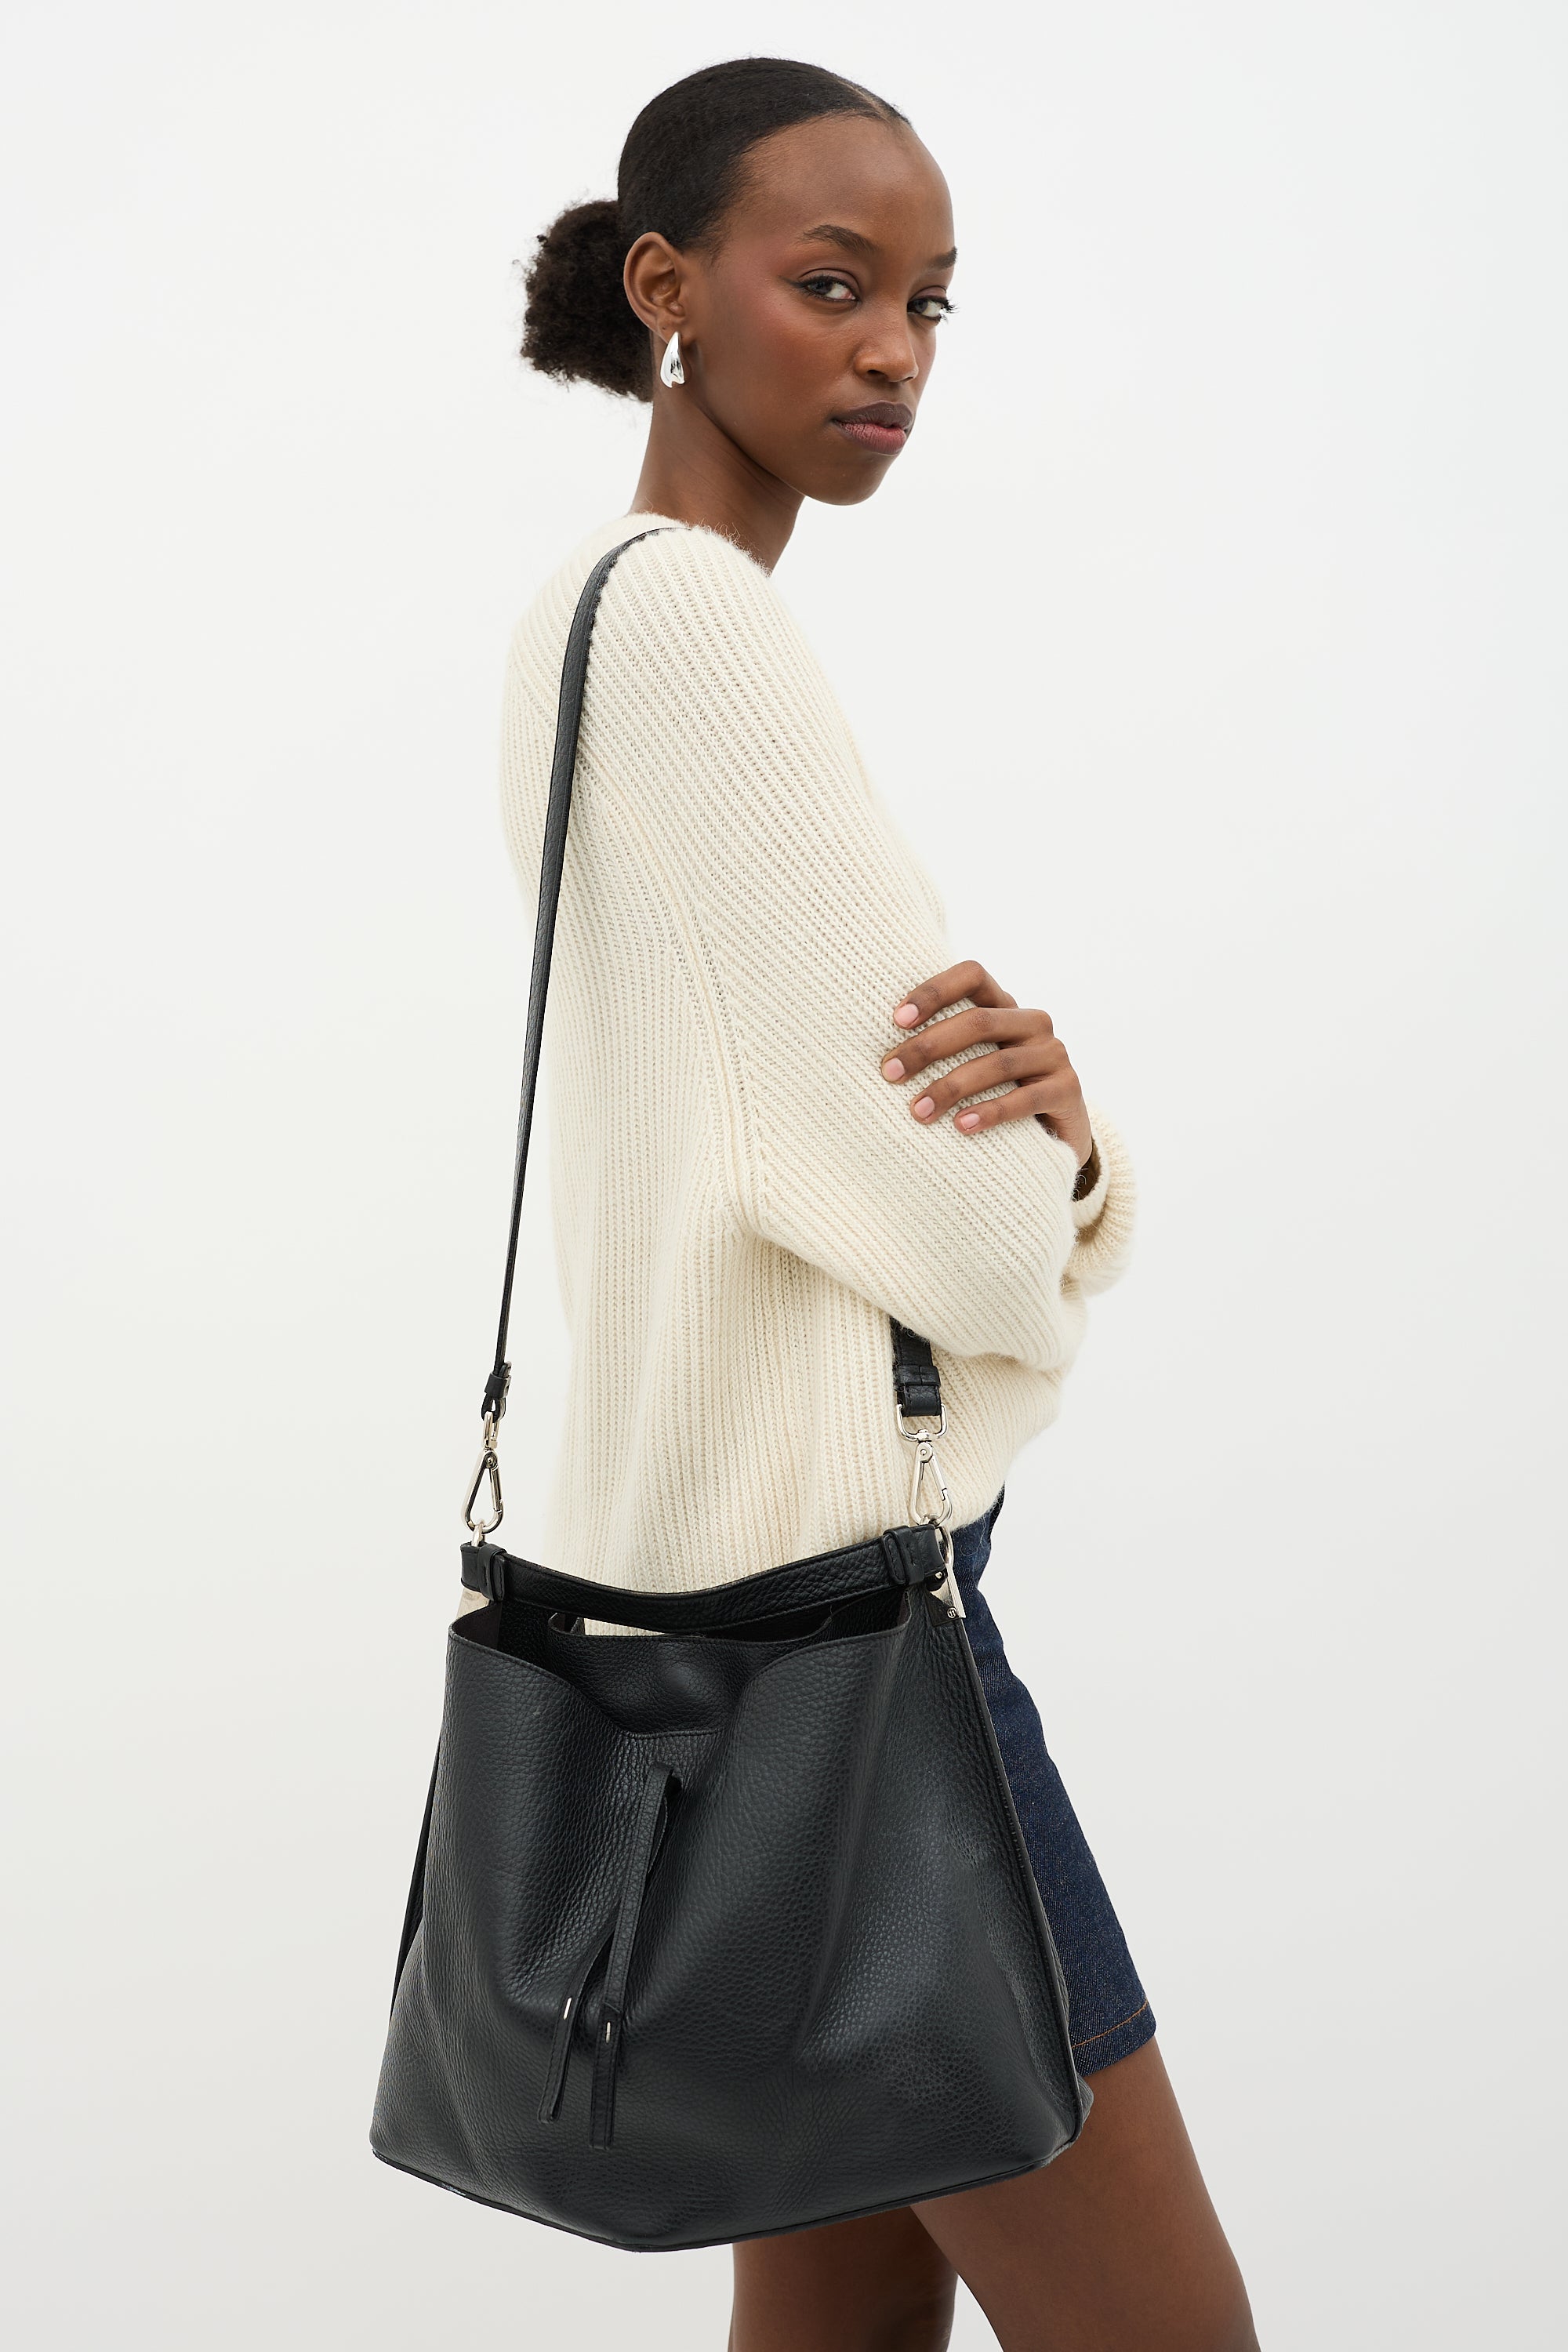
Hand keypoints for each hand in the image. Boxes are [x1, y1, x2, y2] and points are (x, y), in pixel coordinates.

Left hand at [880, 960, 1093, 1167]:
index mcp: (1005, 1006)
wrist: (1057, 1134)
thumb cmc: (997, 1092)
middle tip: (890, 1073)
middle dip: (928, 1047)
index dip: (934, 991)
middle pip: (978, 1022)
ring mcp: (1054, 1054)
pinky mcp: (1068, 1089)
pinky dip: (990, 1112)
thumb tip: (881, 1055)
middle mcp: (1032, 1023)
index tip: (897, 1020)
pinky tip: (961, 1125)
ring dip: (951, 1087)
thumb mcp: (972, 1062)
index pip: (972, 976)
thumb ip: (943, 1046)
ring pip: (998, 1063)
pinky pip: (1025, 1098)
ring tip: (918, 1111)